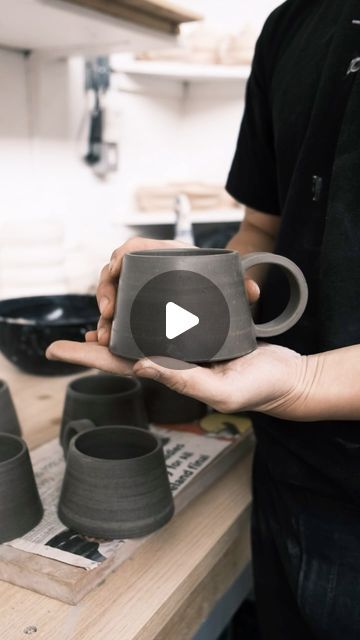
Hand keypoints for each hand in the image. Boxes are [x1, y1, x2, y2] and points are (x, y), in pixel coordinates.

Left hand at [46, 338, 307, 418]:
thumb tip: (140, 365)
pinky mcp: (201, 335)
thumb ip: (184, 380)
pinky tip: (140, 303)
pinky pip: (169, 323)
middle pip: (123, 349)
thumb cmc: (260, 388)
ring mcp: (185, 350)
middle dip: (96, 340)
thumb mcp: (223, 390)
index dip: (84, 357)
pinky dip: (149, 312)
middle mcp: (172, 363)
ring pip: (142, 334)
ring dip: (119, 324)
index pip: (117, 365)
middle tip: (75, 329)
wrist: (287, 377)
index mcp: (170, 377)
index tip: (54, 349)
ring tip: (100, 312)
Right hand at [90, 236, 260, 346]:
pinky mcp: (139, 304)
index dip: (120, 258)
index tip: (115, 274)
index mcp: (165, 253)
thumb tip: (253, 291)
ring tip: (105, 334)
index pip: (134, 247)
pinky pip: (117, 310)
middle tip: (108, 315)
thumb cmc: (220, 280)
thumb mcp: (228, 282)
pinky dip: (109, 323)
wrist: (218, 288)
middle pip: (115, 271)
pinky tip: (104, 339)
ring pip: (112, 293)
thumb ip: (241, 285)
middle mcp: (148, 267)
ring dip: (104, 313)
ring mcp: (140, 286)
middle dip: (105, 291)